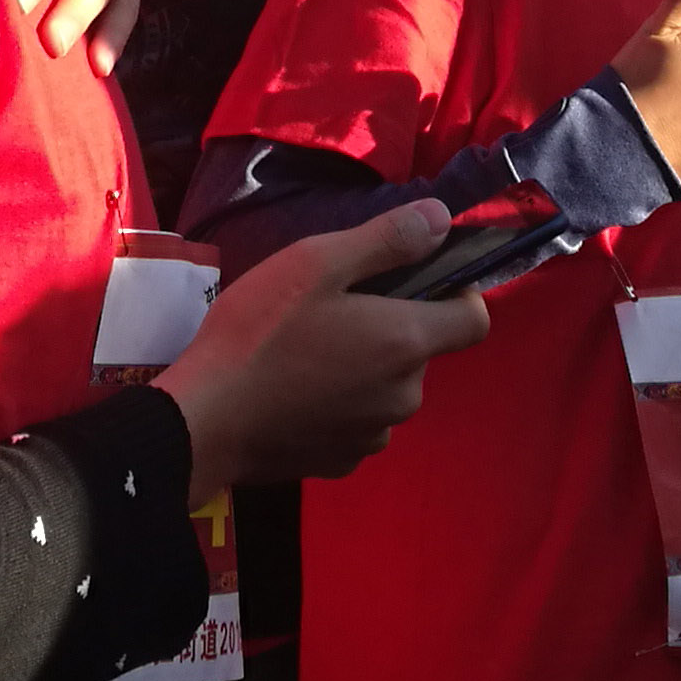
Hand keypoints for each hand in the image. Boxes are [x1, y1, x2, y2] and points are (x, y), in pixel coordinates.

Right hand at [158, 200, 490, 502]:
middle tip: (333, 307)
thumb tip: (442, 218)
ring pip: (388, 387)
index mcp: (406, 343)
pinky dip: (340, 403)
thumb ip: (387, 240)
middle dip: (393, 326)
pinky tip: (295, 390)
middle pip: (422, 351)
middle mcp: (403, 397)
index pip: (475, 321)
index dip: (456, 294)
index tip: (414, 279)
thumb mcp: (316, 263)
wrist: (204, 420)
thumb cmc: (260, 331)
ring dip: (365, 367)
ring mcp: (372, 436)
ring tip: (307, 349)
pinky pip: (358, 421)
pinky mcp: (340, 462)